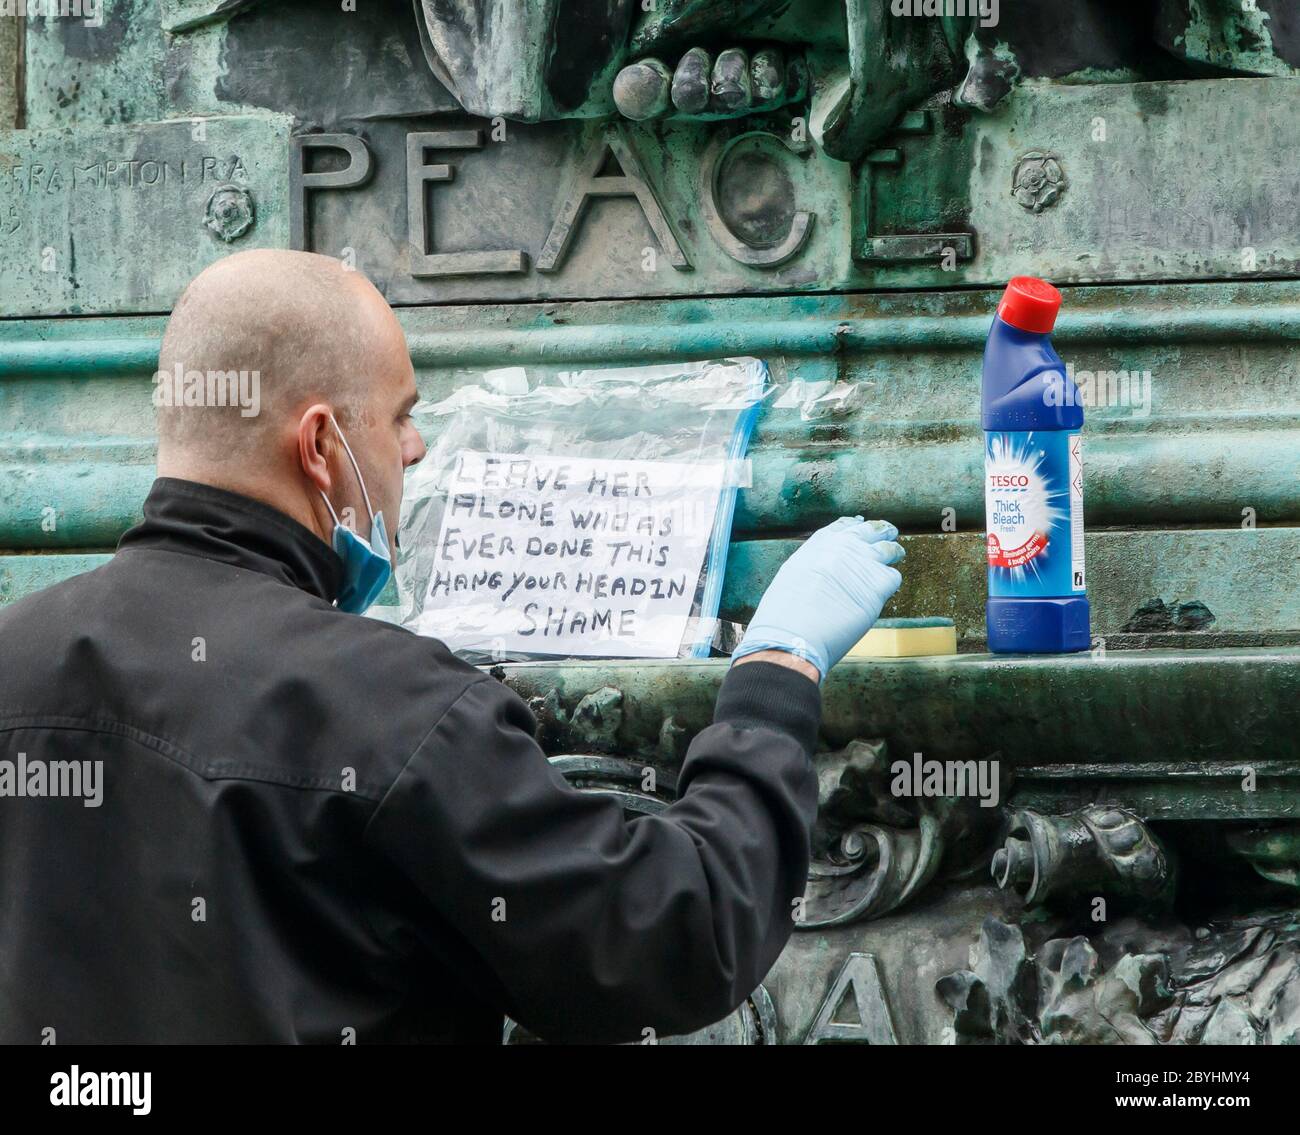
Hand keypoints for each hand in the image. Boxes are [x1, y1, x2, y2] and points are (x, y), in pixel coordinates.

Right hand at [731, 517, 904, 681]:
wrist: (794, 632)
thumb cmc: (786, 612)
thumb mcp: (793, 572)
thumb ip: (814, 563)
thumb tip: (826, 568)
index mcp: (821, 542)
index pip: (845, 525)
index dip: (856, 526)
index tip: (860, 526)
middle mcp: (845, 545)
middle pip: (873, 530)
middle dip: (882, 532)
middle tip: (888, 534)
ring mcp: (864, 562)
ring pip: (890, 549)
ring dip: (894, 552)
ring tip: (897, 555)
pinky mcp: (878, 584)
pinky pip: (894, 577)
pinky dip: (890, 583)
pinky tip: (884, 589)